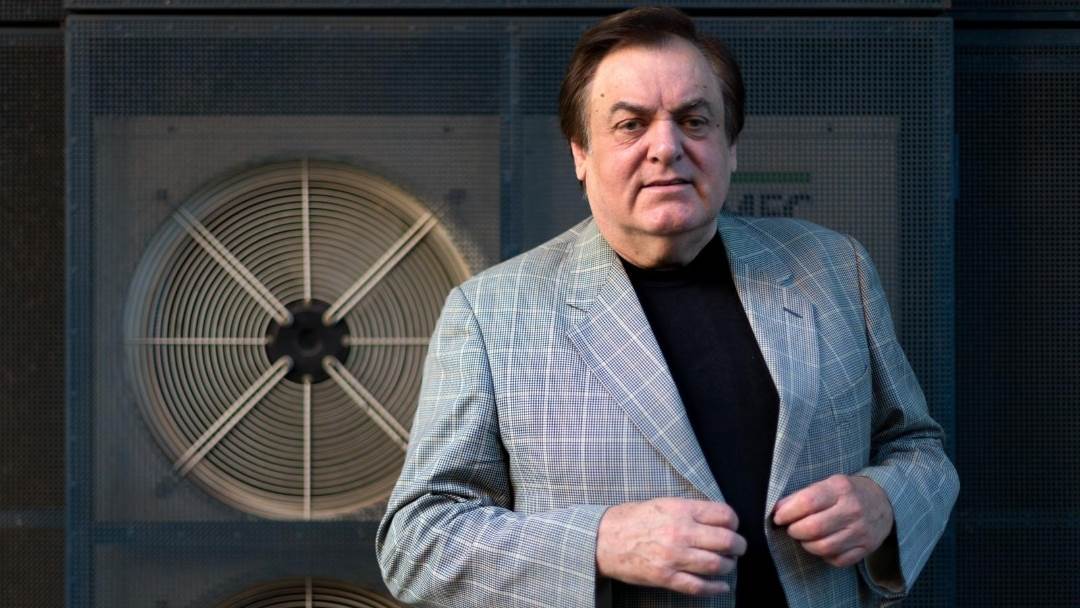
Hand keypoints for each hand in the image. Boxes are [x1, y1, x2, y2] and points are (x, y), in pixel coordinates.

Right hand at [595, 497, 746, 595]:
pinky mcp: (666, 577)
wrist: (604, 539)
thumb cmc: (632, 519)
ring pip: (717, 565)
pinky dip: (715, 588)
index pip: (724, 515)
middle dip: (739, 546)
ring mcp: (674, 557)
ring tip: (728, 564)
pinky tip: (721, 586)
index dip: (734, 522)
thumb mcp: (662, 504)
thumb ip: (689, 511)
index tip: (733, 527)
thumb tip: (717, 520)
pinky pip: (699, 586)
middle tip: (739, 548)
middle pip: (727, 541)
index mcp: (681, 510)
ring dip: (729, 566)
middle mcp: (681, 532)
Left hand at [772, 474, 893, 567]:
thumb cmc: (848, 492)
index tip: (779, 517)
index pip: (808, 502)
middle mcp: (853, 510)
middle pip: (814, 528)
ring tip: (805, 537)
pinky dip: (825, 556)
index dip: (788, 512)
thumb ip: (803, 495)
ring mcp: (861, 531)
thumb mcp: (828, 484)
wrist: (884, 501)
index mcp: (840, 489)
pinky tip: (822, 545)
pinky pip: (838, 560)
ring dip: (807, 545)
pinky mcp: (866, 548)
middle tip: (791, 528)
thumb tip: (778, 508)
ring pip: (824, 547)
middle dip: (795, 530)